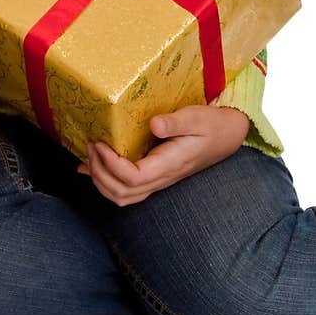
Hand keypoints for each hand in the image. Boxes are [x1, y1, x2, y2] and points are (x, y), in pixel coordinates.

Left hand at [77, 105, 248, 205]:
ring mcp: (157, 181)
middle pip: (122, 192)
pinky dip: (104, 181)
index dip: (111, 165)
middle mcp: (161, 178)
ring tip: (89, 154)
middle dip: (100, 171)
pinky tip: (90, 167)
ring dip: (100, 179)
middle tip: (91, 144)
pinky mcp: (153, 177)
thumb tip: (154, 124)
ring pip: (122, 196)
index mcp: (169, 165)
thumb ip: (176, 122)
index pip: (134, 178)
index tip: (101, 143)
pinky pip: (126, 189)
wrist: (226, 136)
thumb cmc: (211, 125)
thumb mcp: (196, 117)